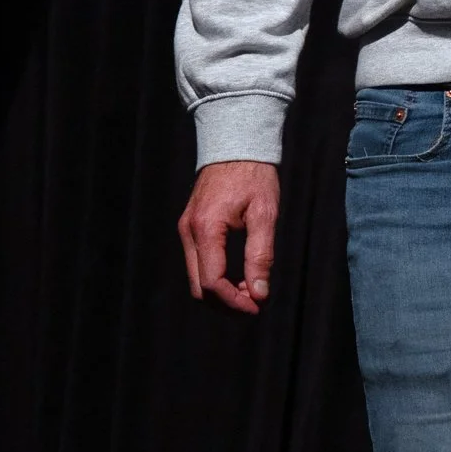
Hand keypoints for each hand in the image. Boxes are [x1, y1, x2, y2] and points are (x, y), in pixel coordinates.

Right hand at [180, 160, 279, 314]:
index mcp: (206, 229)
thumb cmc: (254, 175)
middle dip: (226, 303)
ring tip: (250, 292)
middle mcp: (189, 233)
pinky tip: (238, 278)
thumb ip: (261, 255)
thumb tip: (259, 293)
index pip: (212, 282)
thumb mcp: (265, 213)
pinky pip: (197, 264)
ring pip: (195, 279)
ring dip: (220, 293)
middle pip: (199, 287)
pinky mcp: (190, 228)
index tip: (257, 306)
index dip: (234, 302)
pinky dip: (215, 278)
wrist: (236, 145)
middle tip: (255, 304)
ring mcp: (186, 230)